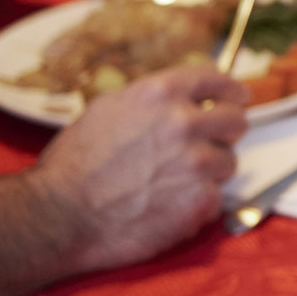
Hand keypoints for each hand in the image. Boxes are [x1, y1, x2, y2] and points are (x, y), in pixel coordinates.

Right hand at [30, 65, 248, 273]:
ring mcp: (196, 162)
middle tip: (209, 146)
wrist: (59, 216)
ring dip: (209, 173)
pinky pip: (216, 198)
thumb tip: (180, 99)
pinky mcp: (201, 200)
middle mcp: (184, 122)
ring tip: (173, 184)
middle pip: (235, 120)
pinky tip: (168, 208)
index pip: (216, 80)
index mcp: (160, 93)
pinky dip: (198, 205)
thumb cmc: (73, 165)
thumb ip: (151, 102)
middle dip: (224, 133)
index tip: (238, 97)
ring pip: (228, 162)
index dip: (230, 90)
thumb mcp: (106, 110)